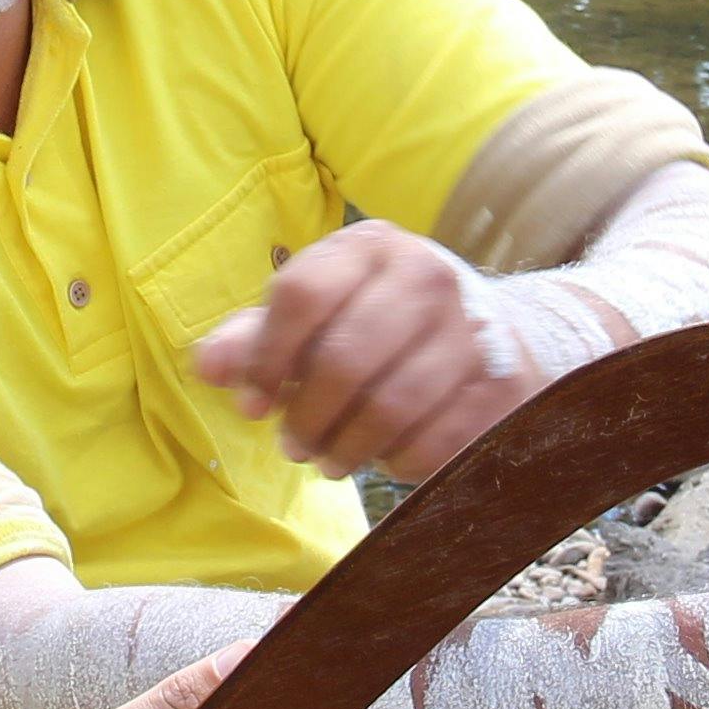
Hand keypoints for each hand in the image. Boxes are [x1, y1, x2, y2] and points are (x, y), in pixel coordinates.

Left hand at [192, 222, 591, 479]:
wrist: (491, 335)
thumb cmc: (380, 325)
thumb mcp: (320, 314)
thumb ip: (258, 338)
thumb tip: (207, 366)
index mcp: (371, 246)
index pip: (302, 294)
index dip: (265, 358)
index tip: (253, 404)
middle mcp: (427, 275)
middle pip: (343, 359)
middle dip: (306, 417)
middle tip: (294, 445)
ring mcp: (471, 329)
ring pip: (389, 408)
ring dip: (345, 448)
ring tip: (329, 458)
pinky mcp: (500, 384)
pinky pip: (431, 441)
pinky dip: (395, 462)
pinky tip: (383, 456)